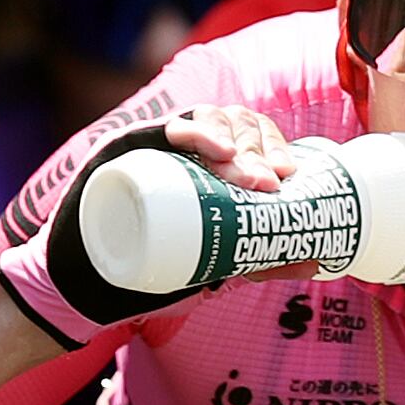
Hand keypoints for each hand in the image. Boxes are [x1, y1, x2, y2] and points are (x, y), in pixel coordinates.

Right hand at [44, 109, 307, 323]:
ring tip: (241, 166)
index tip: (286, 175)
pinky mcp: (127, 149)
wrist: (88, 286)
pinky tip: (211, 144)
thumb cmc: (153, 271)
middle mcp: (189, 149)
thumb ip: (263, 260)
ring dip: (229, 135)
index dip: (273, 146)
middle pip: (234, 123)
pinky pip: (164, 128)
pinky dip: (192, 131)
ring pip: (205, 118)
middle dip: (256, 146)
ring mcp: (157, 146)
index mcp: (212, 164)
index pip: (252, 135)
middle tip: (267, 181)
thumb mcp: (218, 265)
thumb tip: (317, 258)